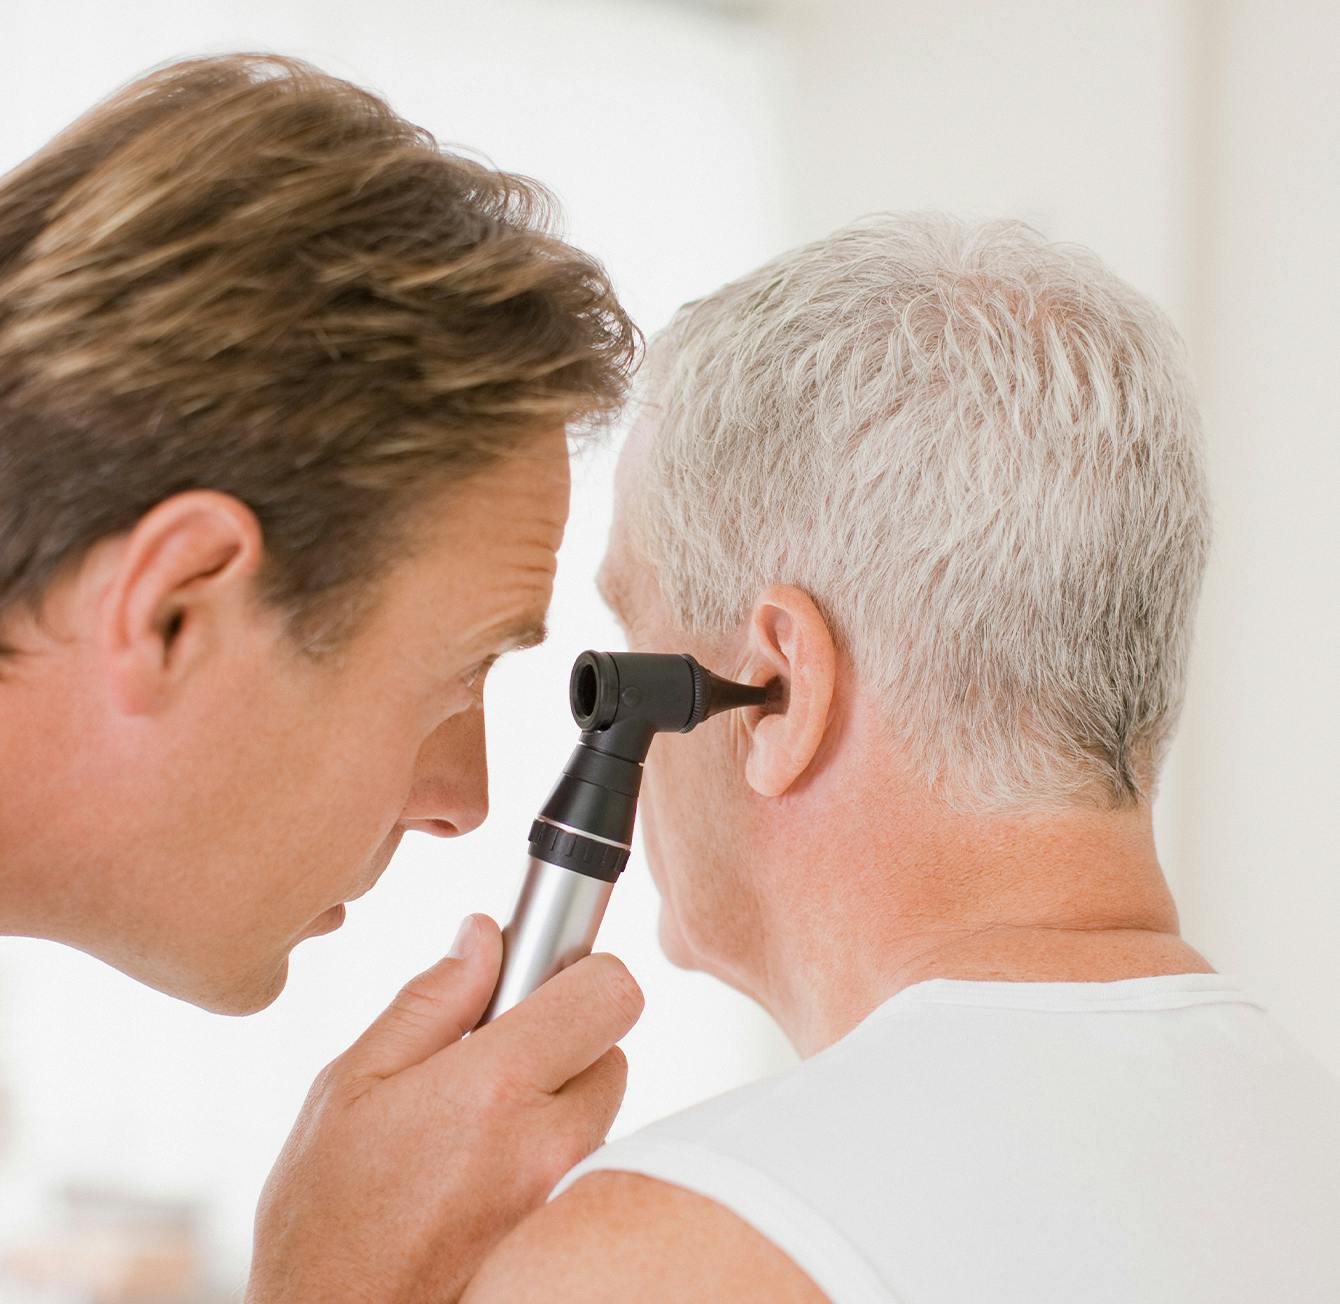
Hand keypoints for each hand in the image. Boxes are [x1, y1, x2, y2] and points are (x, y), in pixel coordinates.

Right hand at [245, 914, 642, 1303]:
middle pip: (611, 1048)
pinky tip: (487, 1171)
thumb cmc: (324, 1218)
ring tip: (479, 1125)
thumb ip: (431, 1002)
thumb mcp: (351, 1086)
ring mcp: (563, 1197)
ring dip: (559, 1100)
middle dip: (565, 1038)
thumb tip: (484, 935)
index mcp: (494, 1088)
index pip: (609, 991)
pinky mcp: (564, 1233)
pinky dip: (553, 1152)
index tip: (543, 978)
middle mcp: (548, 1144)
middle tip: (496, 1058)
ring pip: (600, 1109)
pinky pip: (586, 1164)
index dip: (582, 971)